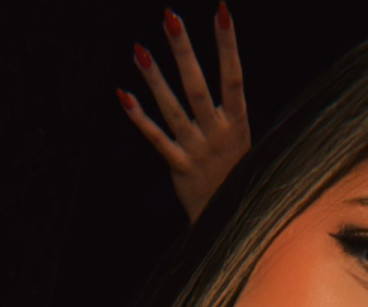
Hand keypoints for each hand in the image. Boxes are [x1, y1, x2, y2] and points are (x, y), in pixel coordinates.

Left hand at [116, 4, 250, 223]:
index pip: (234, 77)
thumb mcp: (244, 142)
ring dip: (155, 79)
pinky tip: (123, 95)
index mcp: (238, 123)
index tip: (222, 10)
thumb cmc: (238, 176)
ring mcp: (197, 151)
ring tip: (138, 49)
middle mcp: (217, 134)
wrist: (233, 224)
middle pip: (198, 87)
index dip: (228, 44)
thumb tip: (226, 75)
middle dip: (184, 51)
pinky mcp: (179, 167)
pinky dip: (139, 118)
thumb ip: (231, 112)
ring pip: (173, 109)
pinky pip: (156, 139)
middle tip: (170, 17)